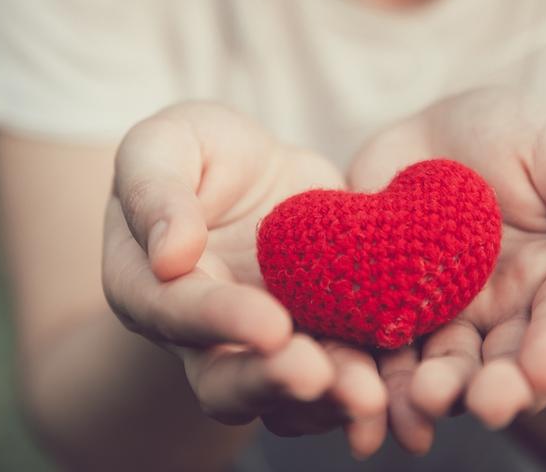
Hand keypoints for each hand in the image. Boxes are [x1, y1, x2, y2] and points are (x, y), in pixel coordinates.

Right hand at [102, 102, 386, 455]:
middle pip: (224, 379)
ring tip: (370, 395)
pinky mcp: (310, 331)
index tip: (271, 326)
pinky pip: (333, 369)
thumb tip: (168, 255)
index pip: (176, 312)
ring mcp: (257, 340)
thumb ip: (154, 192)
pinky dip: (362, 380)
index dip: (220, 322)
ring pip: (283, 392)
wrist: (248, 170)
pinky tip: (396, 381)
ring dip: (325, 400)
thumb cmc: (195, 151)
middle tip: (319, 378)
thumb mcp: (164, 146)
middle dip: (272, 383)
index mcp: (149, 285)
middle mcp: (199, 330)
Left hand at [347, 87, 545, 452]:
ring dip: (436, 389)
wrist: (423, 132)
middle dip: (495, 385)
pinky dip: (379, 370)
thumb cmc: (501, 129)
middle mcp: (503, 308)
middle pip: (503, 358)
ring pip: (443, 361)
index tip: (540, 370)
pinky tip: (372, 395)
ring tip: (422, 404)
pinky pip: (383, 341)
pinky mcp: (389, 305)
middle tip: (482, 405)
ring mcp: (444, 311)